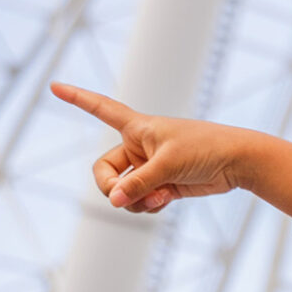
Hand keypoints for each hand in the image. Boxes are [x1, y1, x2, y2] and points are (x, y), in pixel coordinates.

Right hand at [51, 81, 256, 213]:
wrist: (237, 162)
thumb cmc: (204, 149)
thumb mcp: (167, 165)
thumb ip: (138, 184)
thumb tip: (114, 202)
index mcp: (137, 127)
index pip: (101, 108)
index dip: (77, 98)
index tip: (54, 86)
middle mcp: (138, 146)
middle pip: (103, 172)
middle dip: (111, 188)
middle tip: (123, 197)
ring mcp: (148, 167)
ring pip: (122, 192)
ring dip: (135, 200)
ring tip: (160, 196)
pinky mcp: (161, 185)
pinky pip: (140, 201)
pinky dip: (148, 205)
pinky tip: (166, 200)